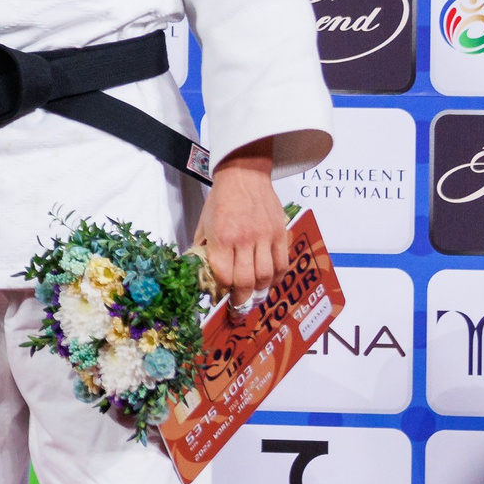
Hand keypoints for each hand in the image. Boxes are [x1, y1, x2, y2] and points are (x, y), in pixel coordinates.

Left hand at [193, 142, 288, 300]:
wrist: (244, 174)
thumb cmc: (220, 200)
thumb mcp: (203, 224)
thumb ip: (203, 249)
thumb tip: (200, 273)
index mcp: (222, 237)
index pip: (224, 275)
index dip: (222, 291)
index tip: (220, 298)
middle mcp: (245, 239)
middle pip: (247, 281)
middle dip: (242, 300)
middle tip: (239, 309)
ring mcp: (265, 237)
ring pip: (267, 276)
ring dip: (260, 293)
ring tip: (253, 298)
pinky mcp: (280, 233)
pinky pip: (283, 264)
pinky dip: (277, 279)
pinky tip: (270, 283)